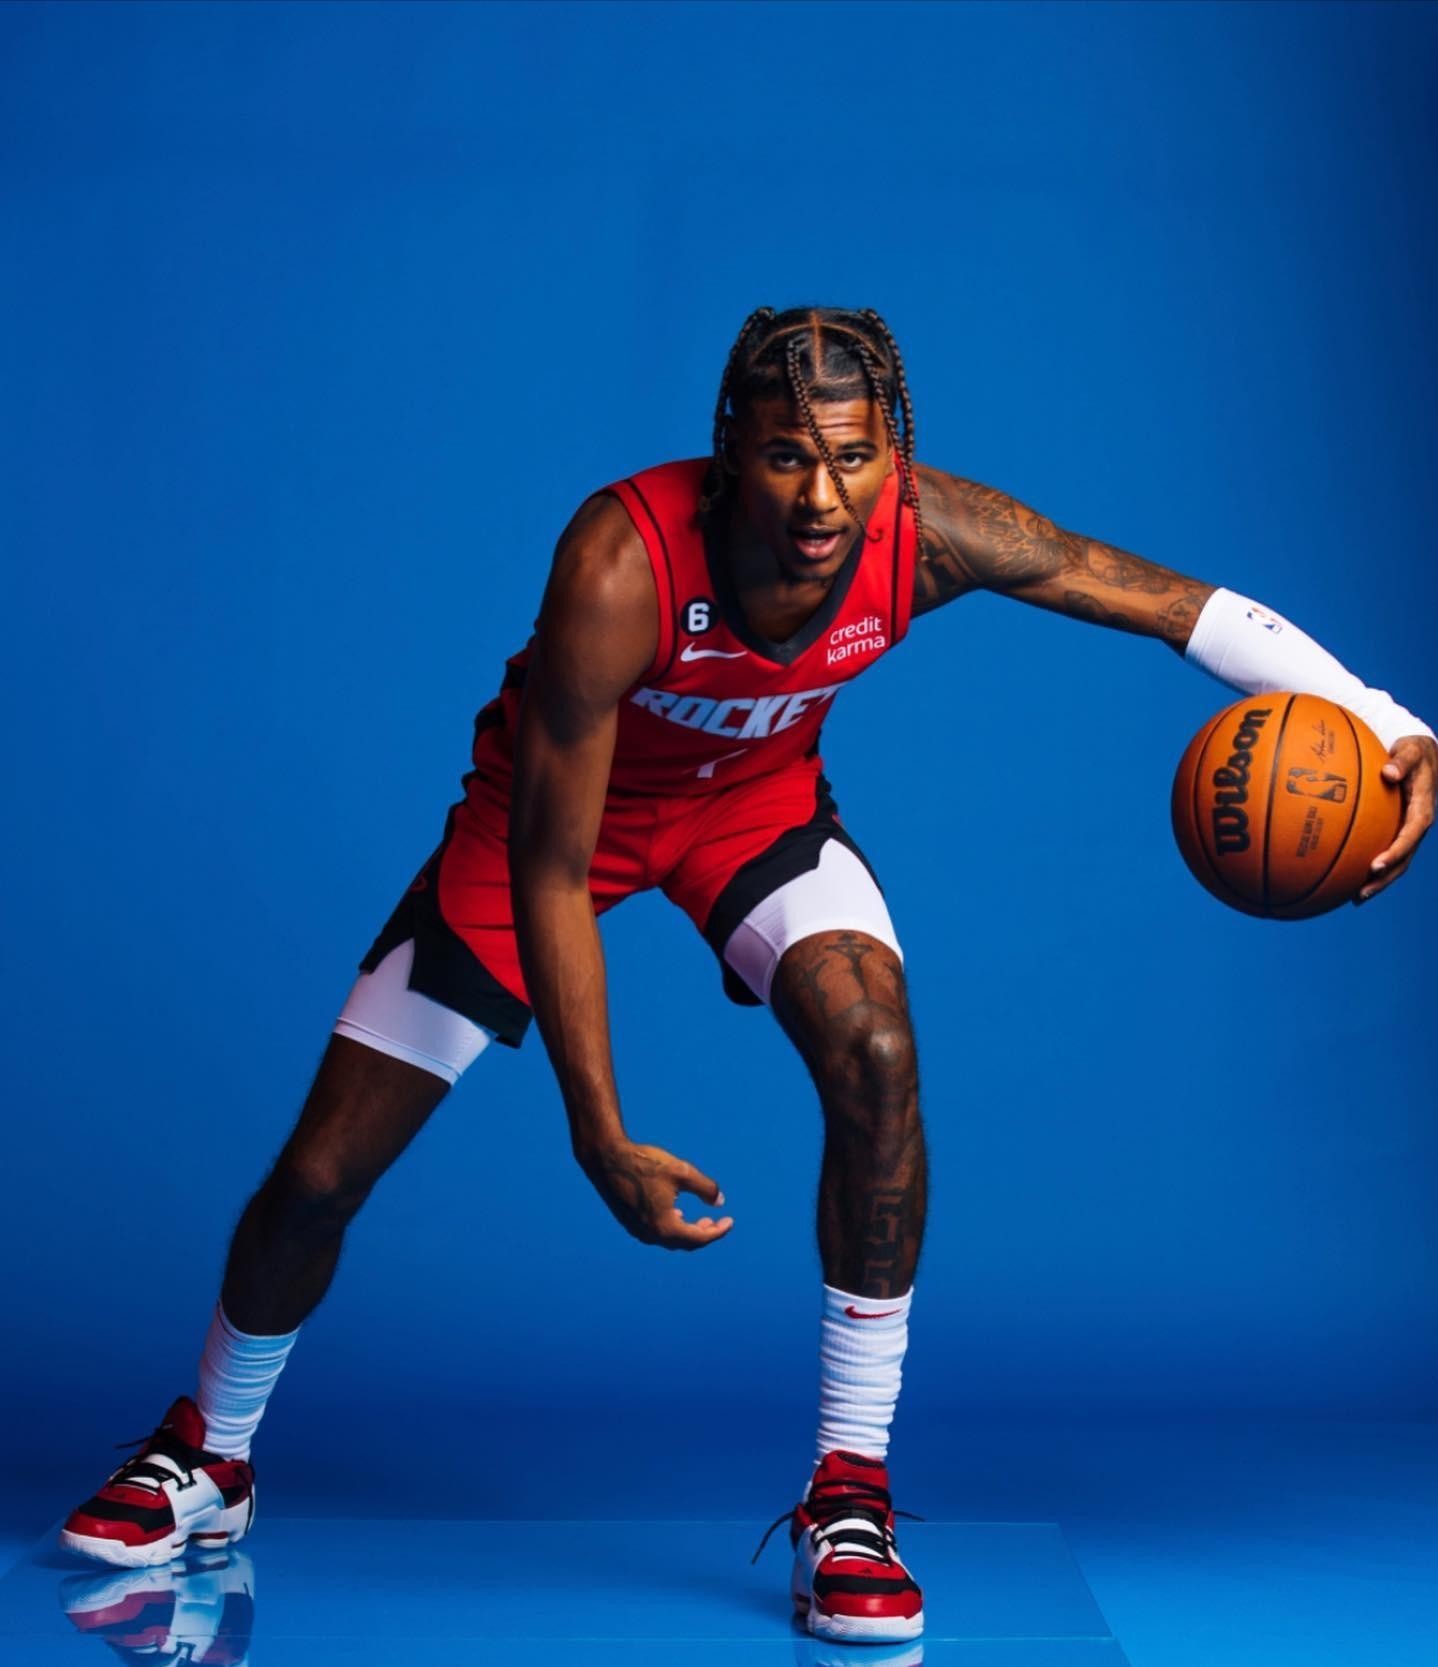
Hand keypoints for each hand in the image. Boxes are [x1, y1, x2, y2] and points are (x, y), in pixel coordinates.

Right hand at [577, 1136, 734, 1249]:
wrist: (606, 1158)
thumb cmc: (644, 1163)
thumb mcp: (682, 1172)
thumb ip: (705, 1188)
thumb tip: (720, 1201)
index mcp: (665, 1227)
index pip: (699, 1238)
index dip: (718, 1231)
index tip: (730, 1220)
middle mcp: (650, 1235)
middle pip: (684, 1243)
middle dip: (703, 1234)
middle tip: (715, 1221)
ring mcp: (637, 1230)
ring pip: (669, 1239)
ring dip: (686, 1232)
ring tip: (699, 1220)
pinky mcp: (629, 1222)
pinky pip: (656, 1233)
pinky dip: (671, 1228)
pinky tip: (676, 1213)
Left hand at [1357, 734, 1436, 903]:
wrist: (1422, 755)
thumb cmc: (1413, 752)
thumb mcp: (1411, 751)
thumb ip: (1402, 761)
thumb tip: (1389, 772)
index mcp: (1423, 808)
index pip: (1412, 834)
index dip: (1396, 851)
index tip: (1376, 864)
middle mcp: (1417, 824)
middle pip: (1404, 858)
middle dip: (1384, 877)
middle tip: (1361, 892)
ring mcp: (1408, 830)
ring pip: (1397, 862)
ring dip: (1378, 881)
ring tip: (1355, 898)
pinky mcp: (1398, 830)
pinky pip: (1386, 851)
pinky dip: (1371, 867)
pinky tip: (1349, 877)